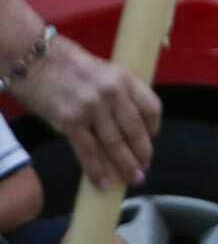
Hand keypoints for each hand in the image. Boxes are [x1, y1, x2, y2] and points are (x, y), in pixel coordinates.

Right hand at [10, 36, 160, 189]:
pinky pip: (88, 151)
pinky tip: (104, 182)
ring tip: (132, 179)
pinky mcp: (70, 122)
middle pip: (135, 130)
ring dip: (125, 166)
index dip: (153, 128)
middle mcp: (113, 93)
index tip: (152, 140)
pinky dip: (97, 170)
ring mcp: (92, 108)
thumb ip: (120, 94)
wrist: (37, 61)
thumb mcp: (106, 71)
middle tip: (144, 170)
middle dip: (142, 154)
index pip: (151, 107)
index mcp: (125, 78)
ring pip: (114, 144)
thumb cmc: (70, 66)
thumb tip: (129, 124)